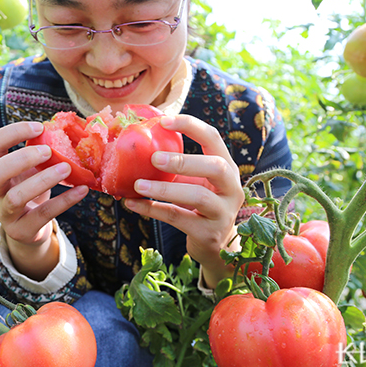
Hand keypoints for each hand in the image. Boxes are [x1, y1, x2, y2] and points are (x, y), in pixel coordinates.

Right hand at [0, 121, 88, 278]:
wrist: (28, 229)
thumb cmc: (30, 189)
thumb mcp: (29, 170)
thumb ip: (38, 151)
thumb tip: (64, 126)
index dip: (11, 132)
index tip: (39, 127)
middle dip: (21, 159)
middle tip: (48, 150)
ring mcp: (5, 213)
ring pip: (16, 197)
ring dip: (42, 180)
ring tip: (66, 168)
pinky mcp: (22, 230)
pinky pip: (42, 215)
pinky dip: (64, 201)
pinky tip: (81, 190)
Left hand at [123, 115, 244, 286]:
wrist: (215, 246)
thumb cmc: (199, 206)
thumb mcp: (194, 183)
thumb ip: (176, 167)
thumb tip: (136, 148)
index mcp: (228, 168)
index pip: (213, 138)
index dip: (190, 126)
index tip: (164, 120)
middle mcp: (232, 188)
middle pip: (215, 167)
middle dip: (184, 160)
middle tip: (154, 158)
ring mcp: (224, 212)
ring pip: (198, 196)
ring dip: (165, 189)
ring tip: (138, 185)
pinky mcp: (209, 233)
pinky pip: (178, 218)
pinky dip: (153, 210)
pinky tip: (133, 204)